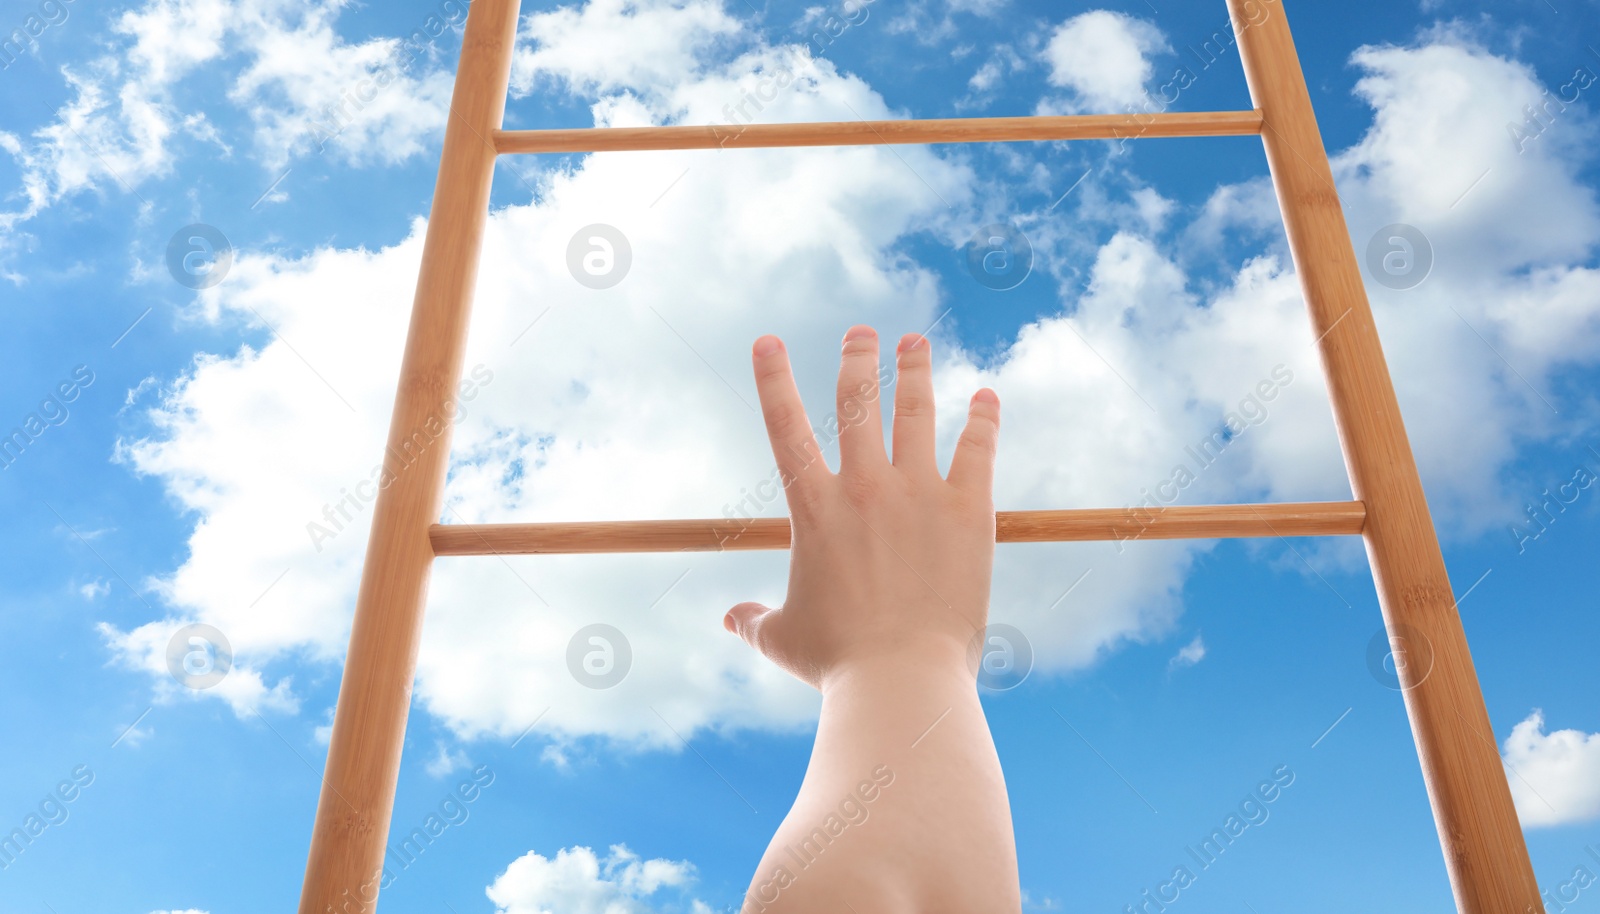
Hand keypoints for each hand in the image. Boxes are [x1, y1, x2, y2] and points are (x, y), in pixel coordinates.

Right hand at [723, 325, 1001, 690]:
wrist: (903, 681)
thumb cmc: (838, 665)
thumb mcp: (784, 640)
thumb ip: (755, 621)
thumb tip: (731, 619)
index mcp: (814, 510)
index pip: (784, 426)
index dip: (773, 377)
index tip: (769, 340)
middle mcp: (864, 488)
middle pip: (857, 402)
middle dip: (857, 358)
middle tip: (863, 332)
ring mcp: (918, 494)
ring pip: (916, 411)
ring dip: (914, 371)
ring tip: (915, 343)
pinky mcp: (968, 512)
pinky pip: (977, 449)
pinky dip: (983, 420)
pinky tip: (987, 398)